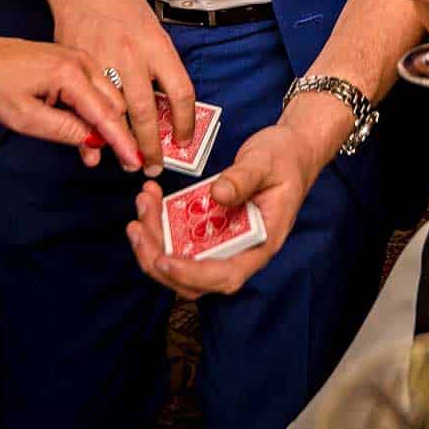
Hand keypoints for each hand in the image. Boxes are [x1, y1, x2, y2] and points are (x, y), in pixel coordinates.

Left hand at [0, 34, 141, 170]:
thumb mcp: (26, 118)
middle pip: (114, 104)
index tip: (135, 162)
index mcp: (70, 74)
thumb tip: (95, 142)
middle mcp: (81, 61)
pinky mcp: (74, 61)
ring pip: (108, 96)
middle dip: (114, 134)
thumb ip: (64, 131)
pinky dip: (94, 110)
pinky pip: (95, 88)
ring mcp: (79, 58)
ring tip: (88, 150)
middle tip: (108, 161)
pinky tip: (80, 128)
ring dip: (103, 123)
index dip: (121, 141)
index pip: (105, 114)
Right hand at [46, 0, 195, 173]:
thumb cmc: (122, 8)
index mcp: (157, 45)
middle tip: (154, 165)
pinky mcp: (77, 66)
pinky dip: (91, 128)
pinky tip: (97, 143)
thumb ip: (158, 68)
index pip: (181, 92)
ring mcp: (102, 61)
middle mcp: (132, 55)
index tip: (183, 141)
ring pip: (115, 114)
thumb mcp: (153, 31)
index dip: (185, 122)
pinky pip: (86, 105)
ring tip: (128, 159)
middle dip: (151, 146)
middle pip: (146, 112)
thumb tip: (165, 110)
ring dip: (121, 143)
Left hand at [126, 122, 313, 297]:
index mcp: (262, 244)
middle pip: (195, 278)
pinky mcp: (210, 229)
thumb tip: (218, 194)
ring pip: (182, 260)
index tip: (164, 259)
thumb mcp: (266, 163)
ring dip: (154, 241)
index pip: (226, 274)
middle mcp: (240, 251)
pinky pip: (180, 238)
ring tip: (141, 204)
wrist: (290, 150)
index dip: (193, 274)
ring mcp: (223, 242)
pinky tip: (149, 197)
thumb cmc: (284, 158)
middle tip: (138, 227)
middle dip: (159, 259)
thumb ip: (244, 178)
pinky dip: (159, 223)